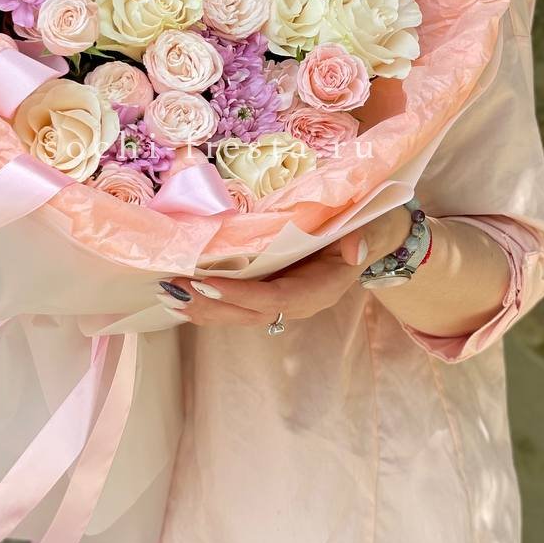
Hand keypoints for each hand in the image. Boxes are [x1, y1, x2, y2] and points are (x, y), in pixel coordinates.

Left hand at [156, 206, 411, 326]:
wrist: (374, 238)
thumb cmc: (370, 228)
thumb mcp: (374, 229)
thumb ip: (365, 239)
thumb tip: (354, 248)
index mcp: (321, 289)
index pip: (276, 298)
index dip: (241, 294)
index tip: (208, 281)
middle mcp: (300, 303)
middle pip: (250, 312)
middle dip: (211, 304)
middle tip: (174, 288)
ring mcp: (286, 301)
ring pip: (240, 314)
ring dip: (204, 307)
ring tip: (169, 293)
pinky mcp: (274, 292)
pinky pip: (239, 305)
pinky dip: (210, 302)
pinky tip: (183, 295)